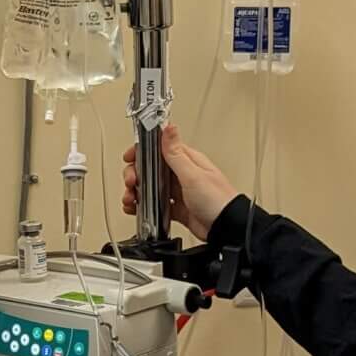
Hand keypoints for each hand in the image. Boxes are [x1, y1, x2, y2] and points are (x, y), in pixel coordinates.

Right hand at [122, 123, 239, 241]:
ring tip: (131, 199)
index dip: (141, 152)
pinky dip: (143, 206)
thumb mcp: (193, 175)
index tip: (129, 157)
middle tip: (131, 182)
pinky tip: (136, 208)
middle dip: (135, 174)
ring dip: (136, 191)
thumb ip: (176, 153)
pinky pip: (155, 203)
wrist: (226, 228)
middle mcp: (181, 174)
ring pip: (150, 187)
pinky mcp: (176, 207)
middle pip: (150, 168)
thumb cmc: (218, 200)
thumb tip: (169, 127)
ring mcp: (178, 191)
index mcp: (187, 161)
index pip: (159, 149)